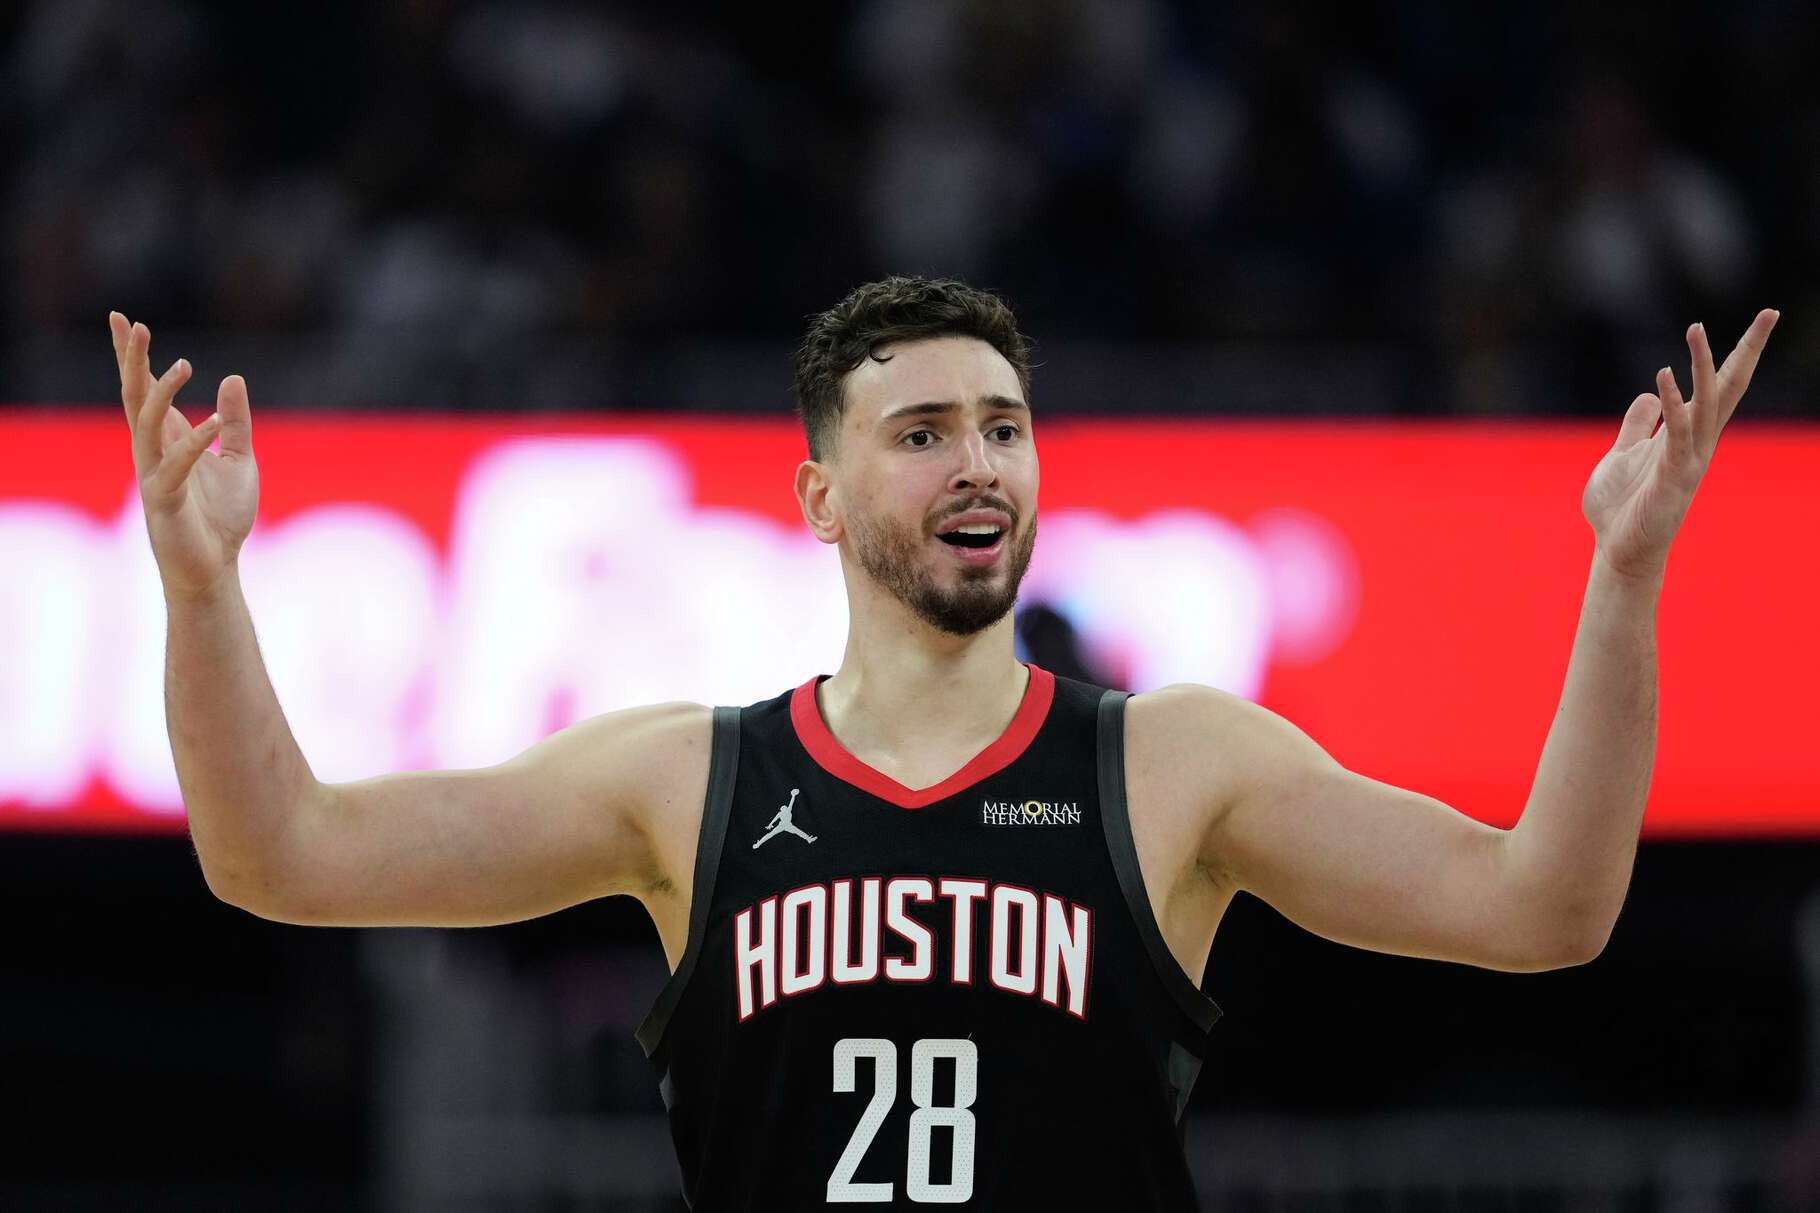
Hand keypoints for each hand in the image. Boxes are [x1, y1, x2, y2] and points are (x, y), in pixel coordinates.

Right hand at [110, 312, 259, 599]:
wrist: (215, 569)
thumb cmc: (221, 517)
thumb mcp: (240, 460)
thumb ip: (236, 422)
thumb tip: (232, 377)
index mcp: (167, 439)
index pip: (145, 391)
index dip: (133, 358)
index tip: (124, 320)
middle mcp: (152, 452)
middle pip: (135, 398)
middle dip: (132, 362)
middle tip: (131, 323)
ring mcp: (154, 475)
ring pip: (146, 425)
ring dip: (161, 394)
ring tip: (181, 363)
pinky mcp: (165, 500)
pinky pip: (176, 466)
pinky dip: (196, 443)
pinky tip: (216, 423)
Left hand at [1581, 309, 1778, 582]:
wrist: (1617, 550)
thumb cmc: (1621, 506)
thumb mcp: (1624, 453)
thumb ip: (1638, 425)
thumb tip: (1651, 394)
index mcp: (1687, 434)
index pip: (1721, 386)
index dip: (1740, 353)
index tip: (1765, 318)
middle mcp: (1697, 442)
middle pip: (1729, 388)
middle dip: (1748, 351)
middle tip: (1769, 313)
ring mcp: (1688, 458)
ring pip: (1706, 404)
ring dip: (1702, 366)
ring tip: (1695, 328)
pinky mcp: (1673, 475)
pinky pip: (1675, 433)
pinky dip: (1670, 404)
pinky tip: (1662, 376)